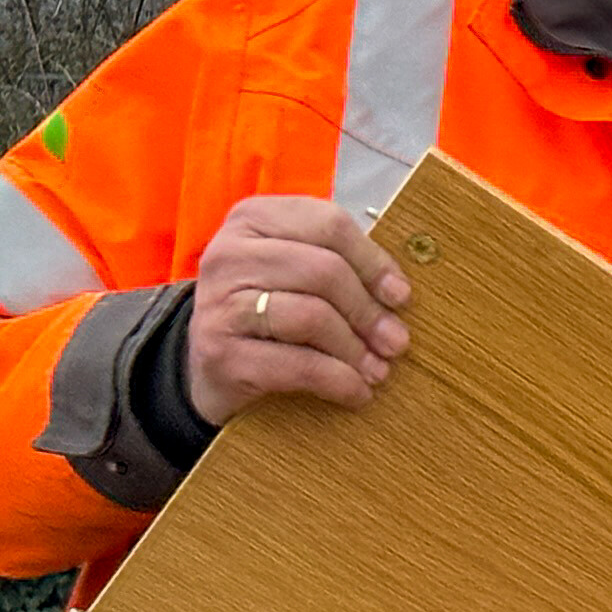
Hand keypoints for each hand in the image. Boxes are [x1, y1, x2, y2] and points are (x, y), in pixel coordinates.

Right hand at [187, 196, 411, 423]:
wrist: (211, 366)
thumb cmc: (269, 311)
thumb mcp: (298, 274)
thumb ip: (342, 267)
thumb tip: (398, 293)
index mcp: (253, 219)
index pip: (329, 225)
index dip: (374, 262)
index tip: (400, 295)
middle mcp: (228, 254)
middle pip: (323, 270)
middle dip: (368, 311)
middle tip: (396, 341)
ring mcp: (218, 303)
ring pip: (311, 316)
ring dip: (355, 349)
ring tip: (378, 370)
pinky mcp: (220, 352)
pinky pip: (298, 364)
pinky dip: (338, 381)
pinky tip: (356, 391)